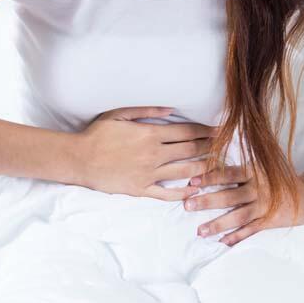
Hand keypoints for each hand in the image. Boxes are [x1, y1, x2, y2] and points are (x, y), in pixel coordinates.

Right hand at [75, 107, 217, 200]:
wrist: (79, 159)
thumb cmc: (97, 134)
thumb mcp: (120, 114)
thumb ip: (147, 110)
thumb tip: (172, 109)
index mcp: (150, 134)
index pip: (187, 132)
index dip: (206, 131)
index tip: (219, 130)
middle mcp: (154, 154)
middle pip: (190, 151)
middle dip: (210, 148)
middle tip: (224, 147)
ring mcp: (148, 174)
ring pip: (184, 172)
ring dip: (203, 169)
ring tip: (216, 167)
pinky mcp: (141, 189)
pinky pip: (166, 194)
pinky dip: (182, 193)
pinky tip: (193, 191)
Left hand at [184, 166, 303, 245]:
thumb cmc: (280, 177)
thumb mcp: (266, 162)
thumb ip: (246, 157)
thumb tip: (222, 139)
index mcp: (256, 171)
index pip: (229, 173)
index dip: (210, 177)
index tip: (192, 182)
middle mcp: (259, 188)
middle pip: (230, 196)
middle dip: (207, 201)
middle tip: (187, 205)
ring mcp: (265, 206)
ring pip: (238, 216)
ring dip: (218, 224)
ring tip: (200, 231)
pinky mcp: (270, 221)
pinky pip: (251, 230)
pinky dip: (237, 237)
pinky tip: (222, 242)